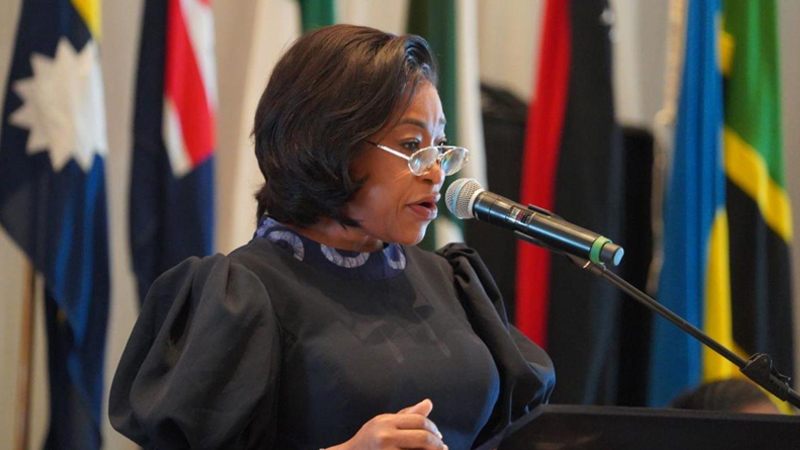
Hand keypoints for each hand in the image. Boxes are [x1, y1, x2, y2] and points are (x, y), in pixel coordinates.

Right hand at [328, 399, 447, 449]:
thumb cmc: (368, 441)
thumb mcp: (384, 423)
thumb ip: (407, 415)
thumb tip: (429, 403)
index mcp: (386, 421)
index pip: (418, 420)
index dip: (433, 427)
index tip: (438, 434)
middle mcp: (385, 436)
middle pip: (422, 437)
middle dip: (437, 443)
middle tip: (443, 447)